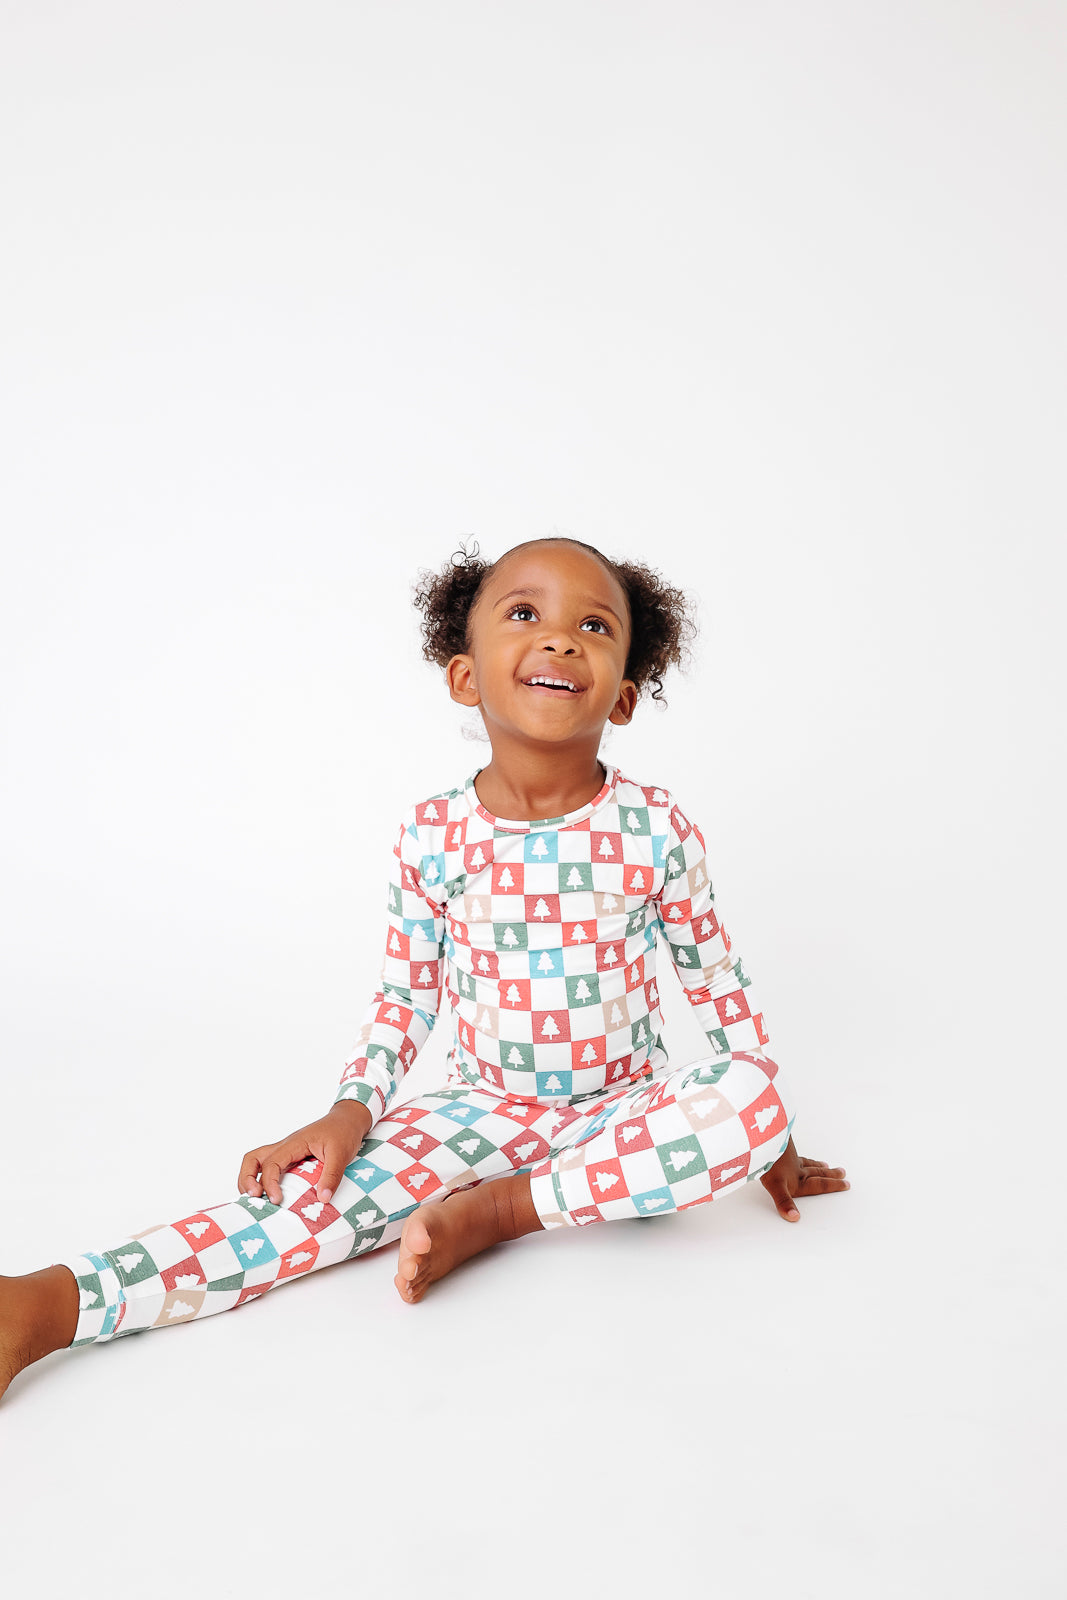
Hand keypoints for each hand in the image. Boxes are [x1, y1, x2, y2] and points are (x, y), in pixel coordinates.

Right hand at [238, 1101, 373, 1205]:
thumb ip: (332, 1175)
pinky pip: (269, 1166)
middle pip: (252, 1158)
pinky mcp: (290, 1157)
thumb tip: (322, 1198)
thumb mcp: (341, 1154)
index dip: (269, 1183)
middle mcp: (285, 1146)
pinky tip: (271, 1194)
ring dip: (250, 1179)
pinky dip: (263, 1179)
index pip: (271, 1163)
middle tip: (255, 1198)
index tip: (277, 1200)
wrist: (348, 1119)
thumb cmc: (344, 1132)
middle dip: (247, 1179)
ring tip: (257, 1199)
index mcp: (294, 1143)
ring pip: (256, 1161)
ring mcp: (286, 1151)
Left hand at [760, 1136, 848, 1221]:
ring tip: (825, 1165)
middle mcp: (796, 1169)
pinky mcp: (782, 1146)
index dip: (833, 1185)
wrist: (761, 1140)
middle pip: (817, 1172)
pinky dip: (799, 1153)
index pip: (819, 1184)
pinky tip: (796, 1151)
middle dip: (830, 1174)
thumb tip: (794, 1217)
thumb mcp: (775, 1186)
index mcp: (798, 1180)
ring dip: (817, 1165)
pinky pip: (794, 1151)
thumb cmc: (768, 1163)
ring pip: (807, 1162)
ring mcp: (789, 1157)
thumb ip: (784, 1202)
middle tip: (842, 1172)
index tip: (845, 1184)